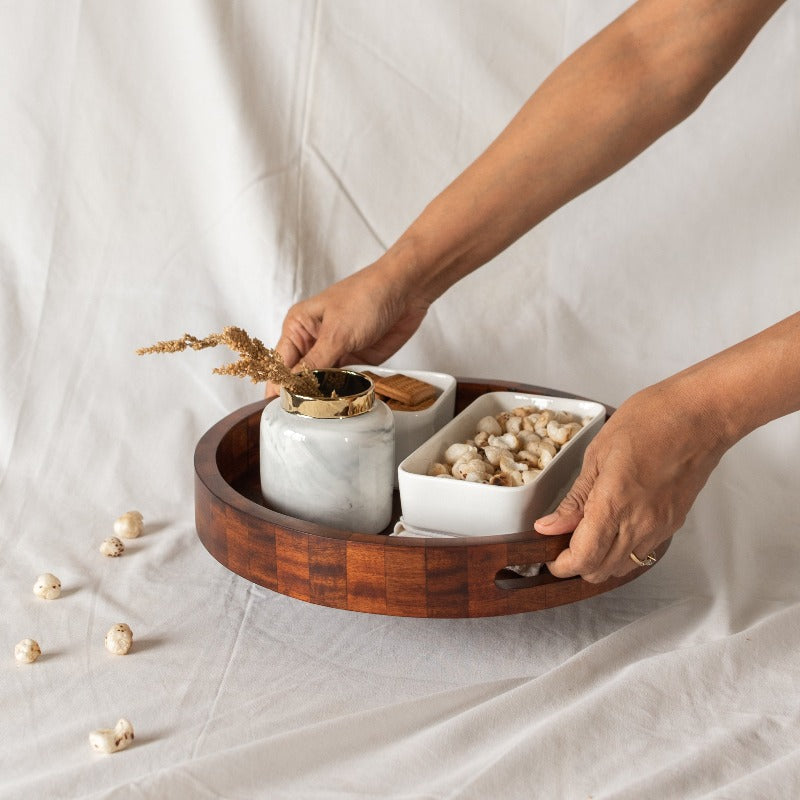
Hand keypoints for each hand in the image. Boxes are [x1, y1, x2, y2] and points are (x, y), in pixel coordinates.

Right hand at [269, 261, 430, 395]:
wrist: (406, 290)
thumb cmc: (367, 295)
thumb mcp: (337, 333)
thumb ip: (315, 364)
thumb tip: (292, 386)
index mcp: (299, 326)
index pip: (280, 363)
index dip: (279, 385)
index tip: (282, 407)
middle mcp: (313, 340)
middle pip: (299, 376)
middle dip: (301, 393)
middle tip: (302, 413)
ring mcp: (335, 352)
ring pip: (321, 382)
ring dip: (323, 395)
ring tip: (322, 410)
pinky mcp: (355, 360)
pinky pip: (343, 383)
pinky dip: (343, 391)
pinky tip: (342, 401)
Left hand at [533, 376, 728, 582]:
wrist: (702, 415)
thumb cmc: (650, 421)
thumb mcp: (598, 453)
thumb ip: (575, 497)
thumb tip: (549, 526)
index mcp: (614, 504)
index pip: (584, 557)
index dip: (562, 566)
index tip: (549, 558)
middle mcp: (640, 524)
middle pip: (601, 570)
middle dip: (577, 566)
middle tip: (562, 544)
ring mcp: (660, 527)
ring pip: (623, 566)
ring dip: (600, 561)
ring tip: (586, 536)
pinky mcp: (674, 524)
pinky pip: (643, 552)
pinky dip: (622, 551)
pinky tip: (613, 528)